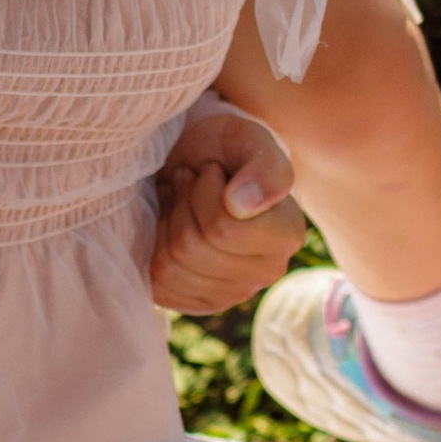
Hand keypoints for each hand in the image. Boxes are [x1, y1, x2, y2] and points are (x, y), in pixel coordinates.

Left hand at [148, 101, 304, 314]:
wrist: (200, 164)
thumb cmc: (225, 148)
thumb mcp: (246, 137)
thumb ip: (262, 166)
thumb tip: (244, 205)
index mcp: (287, 234)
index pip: (223, 229)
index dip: (203, 191)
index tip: (210, 170)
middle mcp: (267, 271)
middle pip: (192, 249)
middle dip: (181, 205)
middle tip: (190, 182)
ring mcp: (233, 293)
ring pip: (171, 267)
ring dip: (166, 223)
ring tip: (181, 200)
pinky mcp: (199, 304)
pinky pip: (157, 285)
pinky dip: (153, 248)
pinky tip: (171, 226)